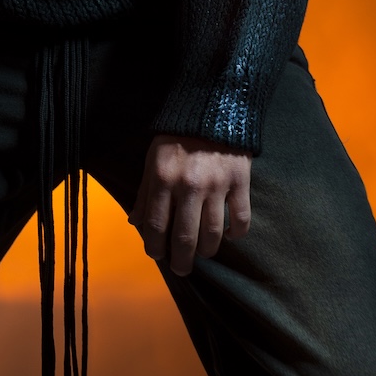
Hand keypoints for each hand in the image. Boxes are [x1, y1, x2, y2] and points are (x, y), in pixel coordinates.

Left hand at [128, 133, 251, 275]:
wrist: (212, 107)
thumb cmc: (177, 136)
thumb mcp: (153, 158)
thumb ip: (144, 191)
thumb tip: (135, 224)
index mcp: (163, 178)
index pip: (155, 224)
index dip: (155, 246)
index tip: (157, 255)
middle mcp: (189, 185)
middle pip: (184, 237)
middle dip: (181, 260)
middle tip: (181, 269)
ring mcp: (217, 185)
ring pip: (212, 234)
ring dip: (206, 251)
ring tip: (203, 253)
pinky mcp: (240, 182)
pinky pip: (241, 219)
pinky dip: (235, 233)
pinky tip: (229, 235)